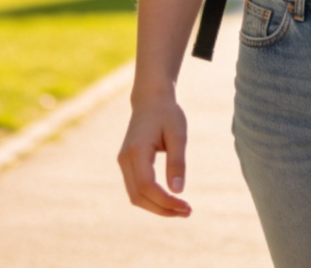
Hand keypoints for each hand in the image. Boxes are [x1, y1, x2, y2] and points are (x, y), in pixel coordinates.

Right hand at [117, 92, 191, 217]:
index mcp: (136, 150)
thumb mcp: (178, 134)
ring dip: (156, 207)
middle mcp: (125, 159)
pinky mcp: (127, 164)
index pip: (146, 186)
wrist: (151, 99)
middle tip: (187, 212)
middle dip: (162, 209)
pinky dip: (151, 198)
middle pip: (138, 196)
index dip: (165, 201)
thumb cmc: (167, 113)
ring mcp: (123, 162)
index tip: (186, 206)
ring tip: (180, 209)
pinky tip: (169, 199)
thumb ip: (177, 162)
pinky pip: (136, 189)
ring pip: (135, 196)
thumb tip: (178, 191)